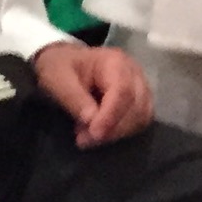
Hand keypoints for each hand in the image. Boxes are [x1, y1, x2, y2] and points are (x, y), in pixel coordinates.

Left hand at [32, 40, 154, 147]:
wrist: (64, 63)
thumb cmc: (60, 68)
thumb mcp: (58, 79)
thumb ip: (74, 99)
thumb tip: (91, 121)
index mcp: (115, 62)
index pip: (123, 91)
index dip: (111, 116)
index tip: (93, 134)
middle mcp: (134, 73)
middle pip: (137, 106)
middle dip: (113, 128)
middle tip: (84, 140)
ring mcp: (140, 87)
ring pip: (142, 117)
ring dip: (117, 132)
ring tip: (89, 136)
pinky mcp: (139, 100)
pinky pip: (140, 121)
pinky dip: (122, 132)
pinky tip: (101, 133)